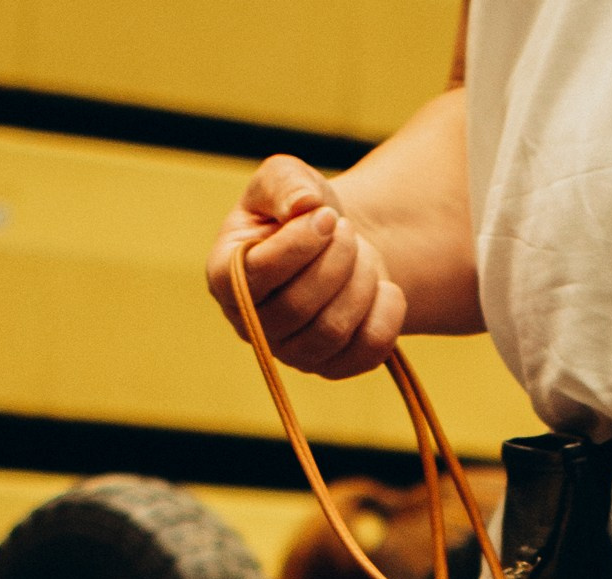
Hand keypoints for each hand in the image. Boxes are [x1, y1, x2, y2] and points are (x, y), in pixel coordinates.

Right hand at [205, 153, 406, 377]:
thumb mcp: (286, 178)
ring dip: (361, 281)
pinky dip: (386, 311)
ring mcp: (292, 354)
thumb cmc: (301, 209)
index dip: (300, 243)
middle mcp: (252, 325)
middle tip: (347, 231)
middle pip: (298, 307)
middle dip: (336, 260)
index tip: (326, 215)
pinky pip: (368, 351)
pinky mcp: (333, 367)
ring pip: (333, 331)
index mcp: (225, 276)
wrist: (336, 242)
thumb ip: (285, 181)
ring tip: (361, 253)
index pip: (259, 274)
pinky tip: (382, 286)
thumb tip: (304, 203)